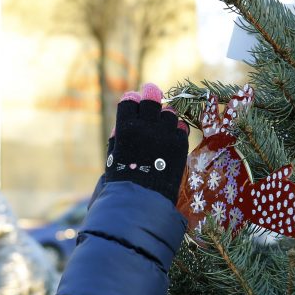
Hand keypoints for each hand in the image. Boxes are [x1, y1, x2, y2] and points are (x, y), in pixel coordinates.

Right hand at [104, 83, 188, 204]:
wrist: (143, 202)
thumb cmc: (123, 181)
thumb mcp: (113, 157)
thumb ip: (118, 137)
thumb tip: (122, 122)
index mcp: (126, 129)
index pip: (130, 101)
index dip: (132, 100)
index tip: (134, 100)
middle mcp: (146, 127)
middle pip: (151, 99)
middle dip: (150, 94)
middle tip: (151, 92)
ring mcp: (165, 135)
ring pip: (168, 112)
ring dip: (164, 116)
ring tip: (161, 126)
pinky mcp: (180, 145)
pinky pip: (180, 128)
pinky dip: (175, 131)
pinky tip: (170, 138)